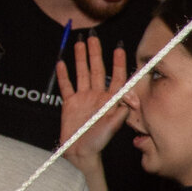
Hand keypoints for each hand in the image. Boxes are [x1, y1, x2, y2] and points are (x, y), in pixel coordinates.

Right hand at [56, 34, 127, 190]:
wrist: (80, 153)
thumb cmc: (99, 142)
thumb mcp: (113, 126)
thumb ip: (121, 110)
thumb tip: (130, 97)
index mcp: (110, 100)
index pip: (116, 77)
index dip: (118, 63)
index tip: (119, 48)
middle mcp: (97, 96)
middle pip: (97, 70)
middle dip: (95, 54)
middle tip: (94, 37)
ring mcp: (83, 98)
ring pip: (82, 73)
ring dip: (80, 59)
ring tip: (79, 43)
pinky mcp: (70, 103)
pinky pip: (66, 86)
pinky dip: (63, 75)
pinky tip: (61, 63)